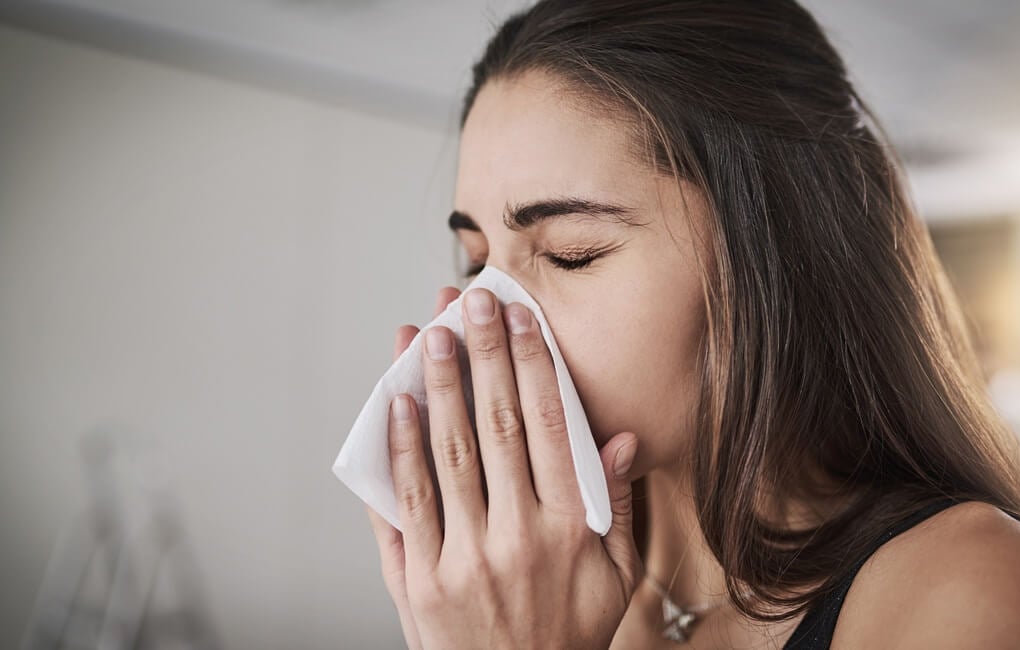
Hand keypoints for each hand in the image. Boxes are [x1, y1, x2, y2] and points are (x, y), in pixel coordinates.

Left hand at [367, 286, 641, 648]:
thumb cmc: (569, 634)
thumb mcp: (617, 576)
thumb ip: (617, 505)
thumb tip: (621, 437)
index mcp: (570, 528)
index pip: (551, 426)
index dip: (533, 364)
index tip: (520, 317)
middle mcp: (518, 536)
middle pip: (496, 425)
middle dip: (482, 354)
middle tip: (469, 301)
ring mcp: (464, 558)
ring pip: (448, 454)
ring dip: (438, 387)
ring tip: (428, 334)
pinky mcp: (420, 581)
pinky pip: (407, 505)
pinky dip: (400, 451)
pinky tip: (397, 405)